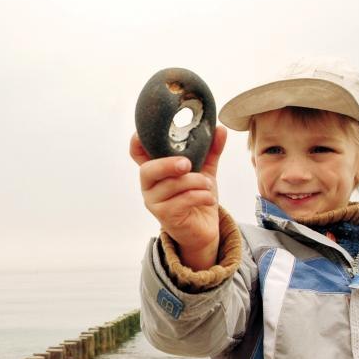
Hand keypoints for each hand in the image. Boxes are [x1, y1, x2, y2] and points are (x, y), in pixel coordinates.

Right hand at [132, 126, 227, 269]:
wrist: (203, 229)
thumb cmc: (197, 197)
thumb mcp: (205, 170)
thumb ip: (211, 150)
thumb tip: (220, 129)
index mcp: (155, 169)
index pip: (137, 152)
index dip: (138, 140)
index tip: (151, 130)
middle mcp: (149, 185)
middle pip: (147, 170)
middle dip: (168, 164)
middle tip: (187, 164)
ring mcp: (155, 202)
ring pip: (172, 185)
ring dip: (195, 182)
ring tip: (208, 185)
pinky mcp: (165, 216)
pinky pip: (182, 200)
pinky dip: (201, 196)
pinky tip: (209, 198)